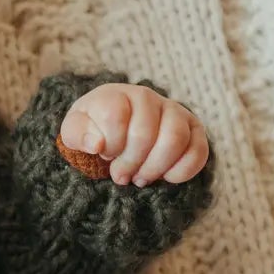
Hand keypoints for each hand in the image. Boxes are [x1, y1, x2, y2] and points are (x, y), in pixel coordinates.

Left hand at [59, 83, 208, 186]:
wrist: (115, 129)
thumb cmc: (94, 130)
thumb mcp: (75, 131)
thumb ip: (77, 134)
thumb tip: (95, 144)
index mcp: (114, 94)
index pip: (114, 116)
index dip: (109, 143)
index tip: (104, 155)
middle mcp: (146, 97)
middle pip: (144, 133)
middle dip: (130, 162)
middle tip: (121, 176)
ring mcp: (173, 111)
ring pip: (174, 139)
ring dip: (155, 167)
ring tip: (140, 179)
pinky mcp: (193, 128)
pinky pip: (198, 150)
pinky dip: (181, 170)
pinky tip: (164, 178)